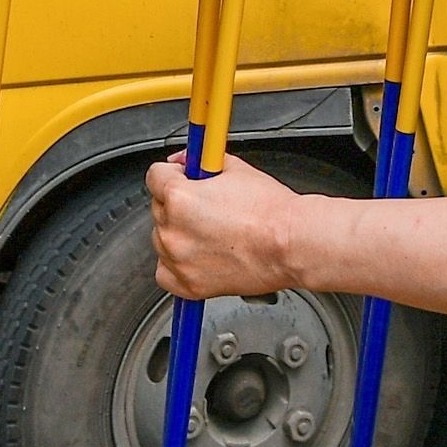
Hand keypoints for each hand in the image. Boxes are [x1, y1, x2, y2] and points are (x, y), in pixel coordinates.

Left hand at [146, 153, 307, 298]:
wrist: (291, 244)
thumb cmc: (270, 211)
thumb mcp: (235, 168)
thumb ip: (202, 162)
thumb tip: (187, 161)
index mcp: (179, 197)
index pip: (154, 176)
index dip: (172, 174)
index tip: (184, 178)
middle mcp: (173, 230)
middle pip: (159, 208)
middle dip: (178, 204)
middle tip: (207, 206)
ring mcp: (178, 260)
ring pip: (162, 238)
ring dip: (179, 233)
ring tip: (211, 232)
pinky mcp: (189, 285)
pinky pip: (166, 272)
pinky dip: (177, 264)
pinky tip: (199, 254)